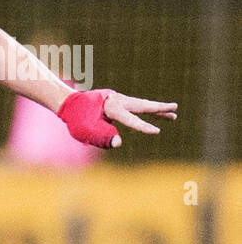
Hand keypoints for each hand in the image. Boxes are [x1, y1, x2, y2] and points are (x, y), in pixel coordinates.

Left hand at [58, 89, 176, 148]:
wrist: (69, 104)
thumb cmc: (76, 119)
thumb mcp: (84, 131)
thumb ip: (100, 137)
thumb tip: (118, 144)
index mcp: (110, 107)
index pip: (129, 119)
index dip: (142, 126)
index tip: (156, 131)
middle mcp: (117, 101)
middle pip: (141, 105)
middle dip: (158, 109)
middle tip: (174, 108)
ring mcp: (118, 100)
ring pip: (141, 104)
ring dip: (157, 109)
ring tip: (173, 114)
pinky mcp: (118, 102)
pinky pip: (136, 107)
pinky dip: (148, 109)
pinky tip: (159, 114)